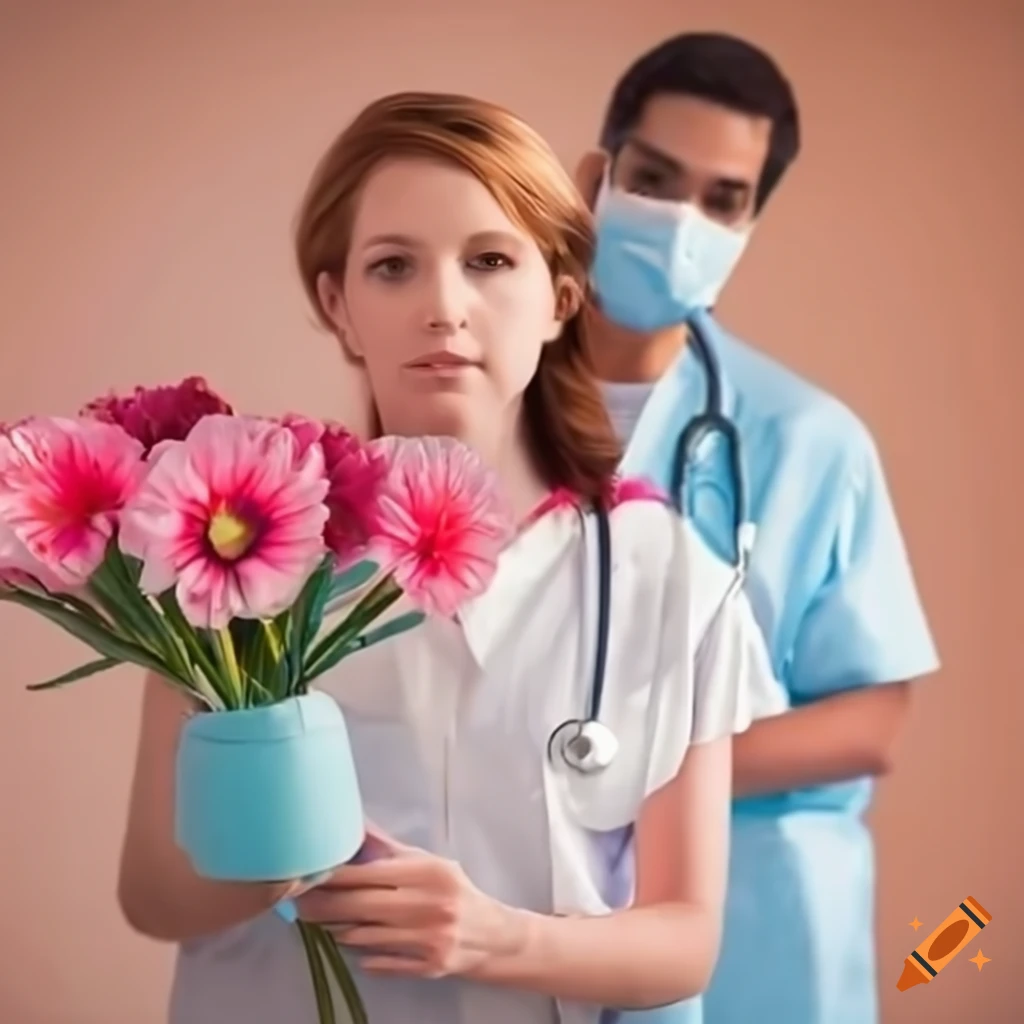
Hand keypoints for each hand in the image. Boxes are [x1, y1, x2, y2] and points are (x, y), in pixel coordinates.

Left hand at [295, 824, 525, 977]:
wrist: (491, 935)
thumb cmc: (453, 891)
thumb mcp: (427, 863)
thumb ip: (389, 849)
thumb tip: (355, 824)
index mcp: (428, 872)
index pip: (369, 873)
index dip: (334, 875)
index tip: (309, 872)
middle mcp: (429, 905)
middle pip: (360, 906)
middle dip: (323, 905)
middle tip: (298, 902)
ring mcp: (428, 939)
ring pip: (364, 936)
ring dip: (336, 930)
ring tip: (317, 920)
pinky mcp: (427, 967)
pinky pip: (380, 962)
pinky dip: (360, 955)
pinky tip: (348, 944)